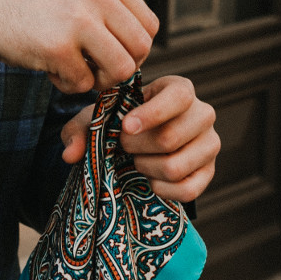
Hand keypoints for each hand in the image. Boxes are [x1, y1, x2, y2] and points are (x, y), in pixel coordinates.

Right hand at [0, 0, 157, 92]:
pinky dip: (68, 84)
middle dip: (119, 68)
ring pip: (121, 70)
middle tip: (94, 68)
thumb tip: (138, 49)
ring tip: (74, 71)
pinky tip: (49, 69)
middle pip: (141, 49)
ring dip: (99, 80)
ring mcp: (79, 20)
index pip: (149, 26)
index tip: (110, 53)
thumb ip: (108, 8)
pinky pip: (84, 83)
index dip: (134, 48)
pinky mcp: (58, 47)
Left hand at [59, 75, 217, 202]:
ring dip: (147, 168)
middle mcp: (202, 114)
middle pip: (170, 138)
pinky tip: (150, 180)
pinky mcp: (209, 172)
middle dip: (137, 148)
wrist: (140, 143)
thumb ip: (80, 130)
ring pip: (176, 166)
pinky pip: (188, 190)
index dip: (152, 113)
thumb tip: (70, 153)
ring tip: (137, 161)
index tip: (125, 127)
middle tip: (124, 147)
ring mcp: (210, 144)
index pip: (179, 97)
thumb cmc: (122, 123)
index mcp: (179, 90)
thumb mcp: (98, 118)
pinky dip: (162, 189)